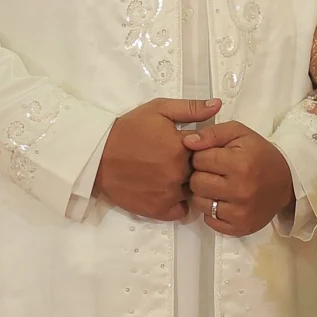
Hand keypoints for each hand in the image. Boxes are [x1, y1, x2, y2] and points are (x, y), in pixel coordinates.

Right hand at [95, 98, 220, 220]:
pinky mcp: (158, 210)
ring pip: (193, 192)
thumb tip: (218, 105)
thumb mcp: (159, 110)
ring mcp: (169, 194)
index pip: (208, 151)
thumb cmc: (128, 129)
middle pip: (201, 173)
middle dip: (195, 168)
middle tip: (177, 162)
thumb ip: (190, 109)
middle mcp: (179, 173)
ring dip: (188, 186)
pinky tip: (169, 192)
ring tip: (171, 176)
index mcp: (182, 148)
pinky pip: (181, 211)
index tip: (189, 147)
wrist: (98, 156)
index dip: (202, 149)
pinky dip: (178, 204)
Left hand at [183, 121, 296, 236]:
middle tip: (214, 173)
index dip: (202, 156)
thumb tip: (187, 142)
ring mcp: (240, 212)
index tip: (214, 157)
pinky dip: (212, 211)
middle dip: (201, 175)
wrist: (287, 182)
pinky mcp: (240, 227)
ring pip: (199, 203)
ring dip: (204, 194)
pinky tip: (223, 201)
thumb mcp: (240, 134)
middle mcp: (239, 190)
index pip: (199, 159)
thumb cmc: (260, 154)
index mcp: (239, 164)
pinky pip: (209, 220)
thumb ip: (212, 133)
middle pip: (196, 183)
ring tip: (218, 187)